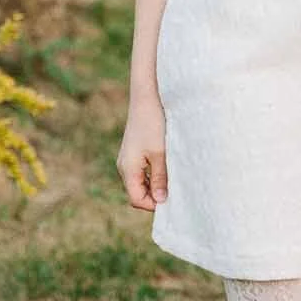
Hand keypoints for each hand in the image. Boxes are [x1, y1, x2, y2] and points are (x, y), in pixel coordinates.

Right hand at [117, 94, 167, 210]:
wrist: (148, 95)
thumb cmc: (153, 123)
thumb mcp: (160, 153)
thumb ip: (159, 178)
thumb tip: (161, 201)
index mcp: (128, 169)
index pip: (136, 199)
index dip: (153, 205)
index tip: (172, 200)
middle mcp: (125, 165)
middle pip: (138, 192)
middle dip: (155, 196)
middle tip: (175, 191)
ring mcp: (129, 158)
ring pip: (141, 182)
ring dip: (156, 184)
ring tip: (173, 178)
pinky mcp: (135, 150)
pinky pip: (143, 170)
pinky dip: (154, 173)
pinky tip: (168, 166)